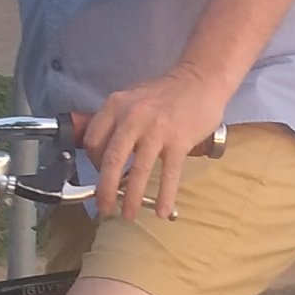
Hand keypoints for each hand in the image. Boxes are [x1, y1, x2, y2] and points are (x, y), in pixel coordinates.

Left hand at [83, 68, 230, 221]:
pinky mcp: (179, 141)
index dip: (94, 163)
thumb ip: (118, 122)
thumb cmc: (167, 93)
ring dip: (132, 198)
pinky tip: (163, 211)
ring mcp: (157, 129)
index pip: (93, 141)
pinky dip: (165, 196)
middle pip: (111, 160)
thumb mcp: (133, 98)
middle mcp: (133, 117)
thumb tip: (106, 155)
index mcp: (116, 105)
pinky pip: (168, 174)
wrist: (201, 79)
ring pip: (139, 171)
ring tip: (129, 214)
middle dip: (105, 190)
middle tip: (104, 207)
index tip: (102, 175)